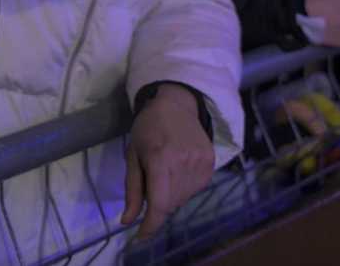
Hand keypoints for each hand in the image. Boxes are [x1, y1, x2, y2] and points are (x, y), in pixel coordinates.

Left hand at [121, 85, 214, 240]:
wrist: (175, 104)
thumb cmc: (147, 129)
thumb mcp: (133, 156)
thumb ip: (132, 190)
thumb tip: (128, 221)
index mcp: (161, 159)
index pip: (159, 204)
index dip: (150, 224)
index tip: (141, 234)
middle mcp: (184, 161)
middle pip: (170, 204)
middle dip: (157, 201)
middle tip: (151, 178)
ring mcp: (201, 161)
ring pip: (183, 198)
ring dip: (171, 194)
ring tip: (166, 171)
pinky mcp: (211, 161)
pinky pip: (196, 189)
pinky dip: (185, 187)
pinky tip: (179, 169)